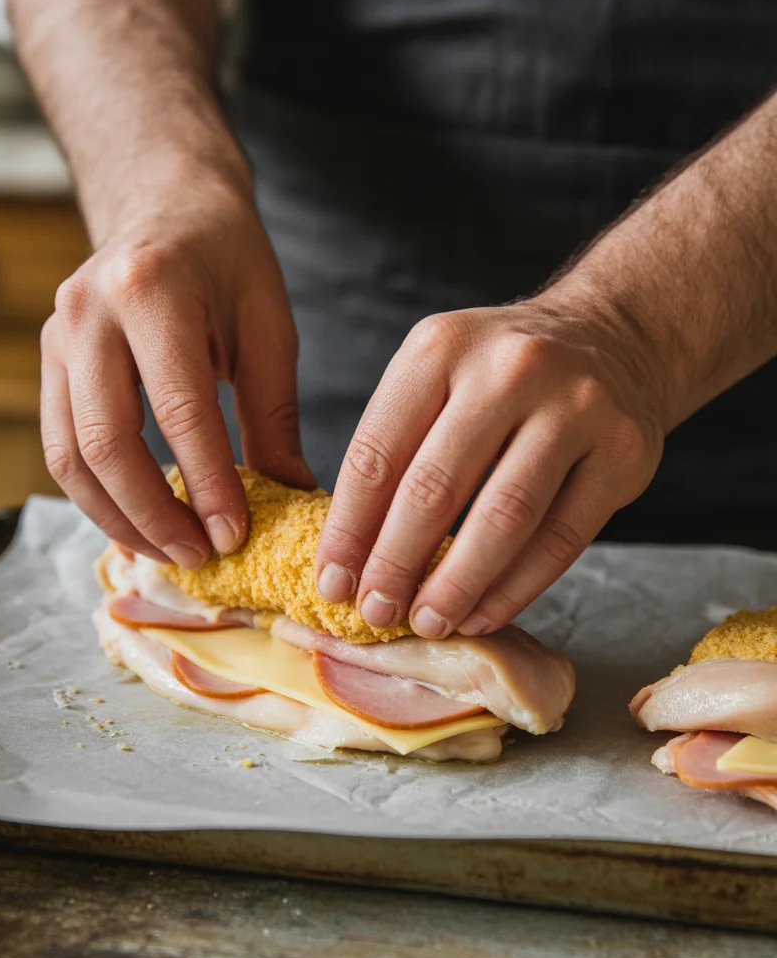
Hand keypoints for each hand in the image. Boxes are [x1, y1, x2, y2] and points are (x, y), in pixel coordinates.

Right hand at [40, 178, 312, 565]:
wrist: (165, 202)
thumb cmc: (227, 260)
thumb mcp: (267, 325)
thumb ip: (272, 413)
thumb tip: (291, 497)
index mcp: (152, 289)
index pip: (178, 410)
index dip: (206, 484)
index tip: (234, 537)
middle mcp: (88, 311)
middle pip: (106, 442)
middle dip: (154, 514)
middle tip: (200, 555)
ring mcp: (57, 335)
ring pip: (69, 456)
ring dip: (118, 517)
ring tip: (170, 551)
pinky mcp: (48, 359)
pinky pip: (60, 445)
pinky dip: (97, 495)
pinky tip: (138, 520)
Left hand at [315, 289, 665, 636]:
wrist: (615, 336)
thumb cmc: (501, 374)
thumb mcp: (437, 376)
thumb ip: (396, 450)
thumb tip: (351, 558)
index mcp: (441, 348)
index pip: (377, 454)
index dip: (349, 530)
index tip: (333, 583)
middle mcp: (509, 370)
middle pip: (435, 488)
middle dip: (396, 564)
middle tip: (377, 612)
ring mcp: (575, 408)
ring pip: (504, 519)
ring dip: (457, 585)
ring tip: (429, 621)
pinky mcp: (623, 452)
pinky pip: (561, 538)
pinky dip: (515, 588)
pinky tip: (483, 613)